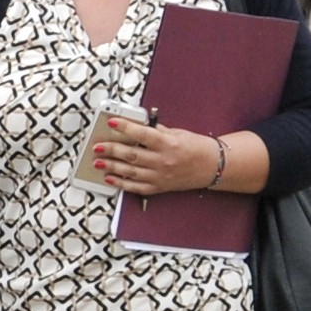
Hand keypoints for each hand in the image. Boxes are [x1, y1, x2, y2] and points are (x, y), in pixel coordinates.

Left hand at [92, 115, 219, 195]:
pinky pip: (136, 187)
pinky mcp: (158, 187)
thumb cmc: (196, 147)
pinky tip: (109, 178)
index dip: (126, 128)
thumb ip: (156, 131)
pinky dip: (121, 183)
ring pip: (130, 172)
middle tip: (97, 146)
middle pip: (132, 155)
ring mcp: (160, 176)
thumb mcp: (177, 133)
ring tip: (97, 162)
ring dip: (111, 167)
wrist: (213, 167)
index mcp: (168, 144)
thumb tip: (136, 125)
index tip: (112, 123)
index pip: (143, 134)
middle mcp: (163, 161)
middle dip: (112, 150)